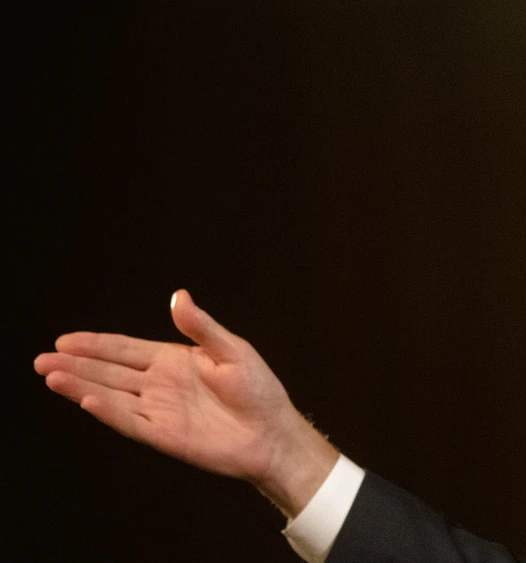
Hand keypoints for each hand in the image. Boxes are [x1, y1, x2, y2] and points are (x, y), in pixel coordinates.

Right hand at [34, 290, 338, 516]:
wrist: (273, 433)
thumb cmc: (259, 390)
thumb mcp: (233, 350)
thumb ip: (202, 327)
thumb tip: (178, 296)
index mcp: (174, 360)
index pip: (125, 349)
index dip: (95, 344)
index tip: (65, 339)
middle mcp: (160, 384)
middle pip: (109, 371)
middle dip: (76, 364)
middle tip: (42, 358)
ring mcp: (159, 410)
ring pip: (111, 395)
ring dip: (81, 386)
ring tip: (51, 375)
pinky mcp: (164, 435)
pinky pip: (130, 421)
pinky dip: (107, 411)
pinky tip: (85, 399)